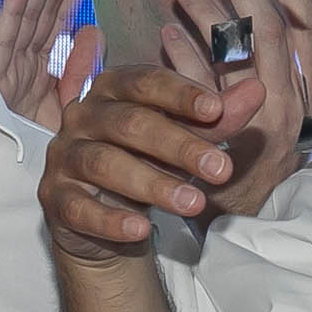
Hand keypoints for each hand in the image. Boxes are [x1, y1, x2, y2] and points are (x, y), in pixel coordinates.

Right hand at [0, 0, 101, 129]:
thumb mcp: (63, 108)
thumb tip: (94, 31)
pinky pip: (5, 37)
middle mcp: (21, 53)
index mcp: (38, 58)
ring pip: (30, 7)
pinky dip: (14, 5)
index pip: (60, 6)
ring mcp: (5, 62)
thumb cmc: (27, 149)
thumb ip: (77, 70)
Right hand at [38, 52, 267, 263]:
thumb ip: (217, 118)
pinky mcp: (54, 197)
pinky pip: (79, 207)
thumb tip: (257, 91)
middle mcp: (82, 115)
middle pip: (130, 124)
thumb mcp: (185, 138)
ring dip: (153, 184)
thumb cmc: (149, 160)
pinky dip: (110, 219)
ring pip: (105, 164)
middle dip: (179, 146)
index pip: (146, 81)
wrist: (107, 217)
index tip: (216, 109)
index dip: (180, 94)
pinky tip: (141, 230)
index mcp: (113, 87)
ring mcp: (64, 156)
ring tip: (194, 203)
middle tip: (221, 169)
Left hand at [177, 0, 311, 217]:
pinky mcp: (222, 144)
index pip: (307, 25)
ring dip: (210, 12)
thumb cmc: (255, 149)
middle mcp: (291, 104)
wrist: (239, 214)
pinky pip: (202, 94)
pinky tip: (166, 33)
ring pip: (239, 55)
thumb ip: (283, 58)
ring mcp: (258, 126)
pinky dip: (184, 57)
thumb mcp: (283, 103)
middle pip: (273, 29)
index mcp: (307, 89)